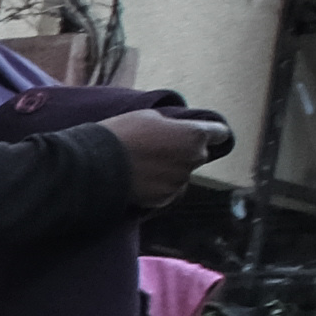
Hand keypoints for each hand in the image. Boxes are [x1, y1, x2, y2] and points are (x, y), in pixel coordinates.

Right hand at [104, 109, 219, 206]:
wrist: (95, 165)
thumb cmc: (121, 134)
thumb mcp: (149, 116)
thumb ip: (173, 126)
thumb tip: (179, 133)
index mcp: (194, 135)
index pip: (220, 133)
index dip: (212, 132)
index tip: (204, 133)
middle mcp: (194, 159)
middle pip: (197, 154)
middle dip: (183, 151)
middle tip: (157, 148)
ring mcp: (180, 181)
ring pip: (181, 173)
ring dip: (169, 170)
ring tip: (143, 165)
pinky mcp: (165, 198)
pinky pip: (167, 190)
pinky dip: (157, 186)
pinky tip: (139, 179)